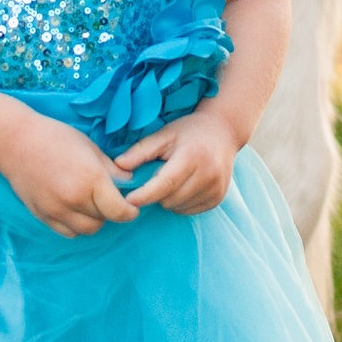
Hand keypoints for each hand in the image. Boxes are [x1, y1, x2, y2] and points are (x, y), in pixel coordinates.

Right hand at [1, 114, 139, 236]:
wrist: (16, 142)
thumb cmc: (56, 138)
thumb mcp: (90, 148)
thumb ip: (112, 170)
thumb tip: (130, 182)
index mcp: (91, 179)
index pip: (119, 211)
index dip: (129, 211)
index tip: (131, 207)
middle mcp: (75, 199)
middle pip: (104, 220)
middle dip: (110, 211)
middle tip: (106, 197)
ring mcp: (57, 210)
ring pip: (86, 230)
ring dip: (92, 219)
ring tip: (88, 202)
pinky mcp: (43, 216)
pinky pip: (67, 232)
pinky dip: (75, 224)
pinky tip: (73, 208)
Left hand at [113, 103, 242, 214]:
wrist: (223, 132)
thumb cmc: (189, 131)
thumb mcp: (164, 135)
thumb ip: (140, 151)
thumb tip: (118, 166)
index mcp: (192, 157)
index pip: (166, 183)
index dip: (145, 194)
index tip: (128, 200)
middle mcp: (208, 175)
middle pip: (170, 199)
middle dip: (157, 193)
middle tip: (158, 175)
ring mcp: (216, 189)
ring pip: (178, 207)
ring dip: (169, 198)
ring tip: (174, 178)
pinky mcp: (218, 199)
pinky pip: (189, 211)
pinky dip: (181, 202)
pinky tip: (184, 185)